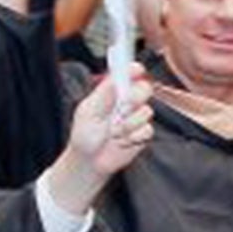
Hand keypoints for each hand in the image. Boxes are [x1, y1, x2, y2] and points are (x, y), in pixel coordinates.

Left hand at [47, 67, 154, 213]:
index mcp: (112, 93)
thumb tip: (116, 79)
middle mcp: (127, 103)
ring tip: (114, 133)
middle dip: (135, 97)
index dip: (134, 69)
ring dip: (129, 124)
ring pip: (146, 111)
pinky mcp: (142, 134)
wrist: (90, 161)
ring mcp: (136, 118)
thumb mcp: (88, 112)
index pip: (128, 75)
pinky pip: (147, 130)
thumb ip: (103, 95)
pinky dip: (133, 137)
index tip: (136, 69)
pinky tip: (122, 142)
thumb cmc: (85, 135)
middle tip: (124, 107)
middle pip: (144, 88)